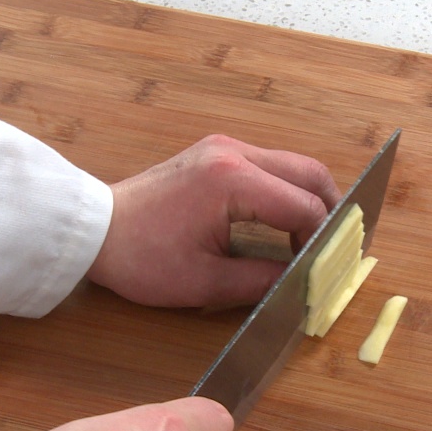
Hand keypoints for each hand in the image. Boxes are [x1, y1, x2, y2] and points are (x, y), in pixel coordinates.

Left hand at [86, 134, 340, 307]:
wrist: (94, 229)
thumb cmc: (143, 258)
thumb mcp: (206, 281)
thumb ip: (264, 280)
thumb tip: (305, 283)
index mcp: (233, 181)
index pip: (304, 205)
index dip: (324, 239)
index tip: (329, 267)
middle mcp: (235, 153)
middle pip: (309, 172)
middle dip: (331, 209)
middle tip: (336, 246)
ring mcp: (225, 147)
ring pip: (293, 164)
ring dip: (310, 198)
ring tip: (314, 237)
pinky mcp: (217, 152)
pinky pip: (271, 165)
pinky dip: (288, 190)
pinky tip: (287, 219)